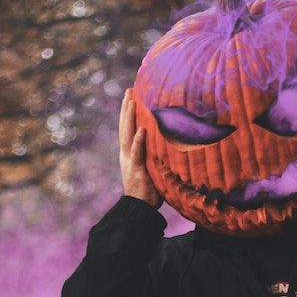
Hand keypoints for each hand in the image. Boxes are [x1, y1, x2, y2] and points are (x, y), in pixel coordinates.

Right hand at [119, 89, 161, 207]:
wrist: (139, 207)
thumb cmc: (149, 188)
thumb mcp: (152, 166)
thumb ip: (156, 153)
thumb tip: (171, 141)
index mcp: (129, 152)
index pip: (128, 128)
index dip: (128, 112)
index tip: (130, 95)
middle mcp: (126, 153)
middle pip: (125, 126)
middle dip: (126, 108)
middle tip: (128, 90)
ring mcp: (129, 160)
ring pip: (127, 135)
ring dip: (129, 118)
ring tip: (132, 102)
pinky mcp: (136, 169)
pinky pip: (137, 153)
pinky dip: (138, 141)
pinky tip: (142, 130)